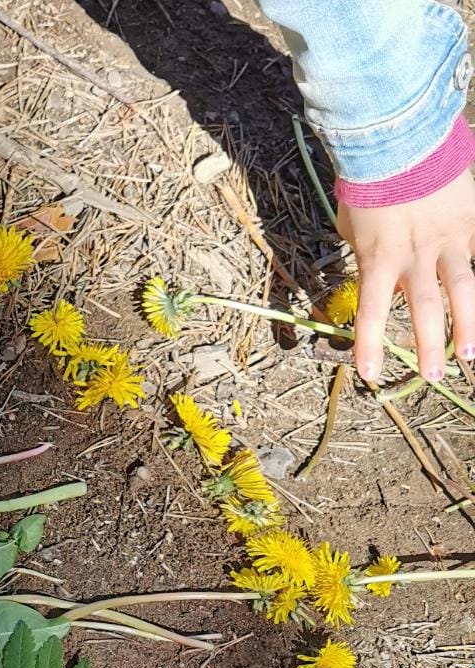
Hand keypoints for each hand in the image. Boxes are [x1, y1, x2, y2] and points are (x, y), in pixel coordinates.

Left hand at [339, 171, 474, 383]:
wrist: (401, 140)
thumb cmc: (367, 183)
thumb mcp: (353, 227)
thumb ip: (367, 256)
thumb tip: (379, 277)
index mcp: (379, 260)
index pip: (373, 314)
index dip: (371, 346)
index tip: (371, 375)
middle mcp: (416, 257)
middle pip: (427, 311)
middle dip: (430, 348)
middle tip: (432, 378)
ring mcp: (449, 241)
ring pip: (464, 291)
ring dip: (469, 327)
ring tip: (469, 356)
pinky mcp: (470, 223)